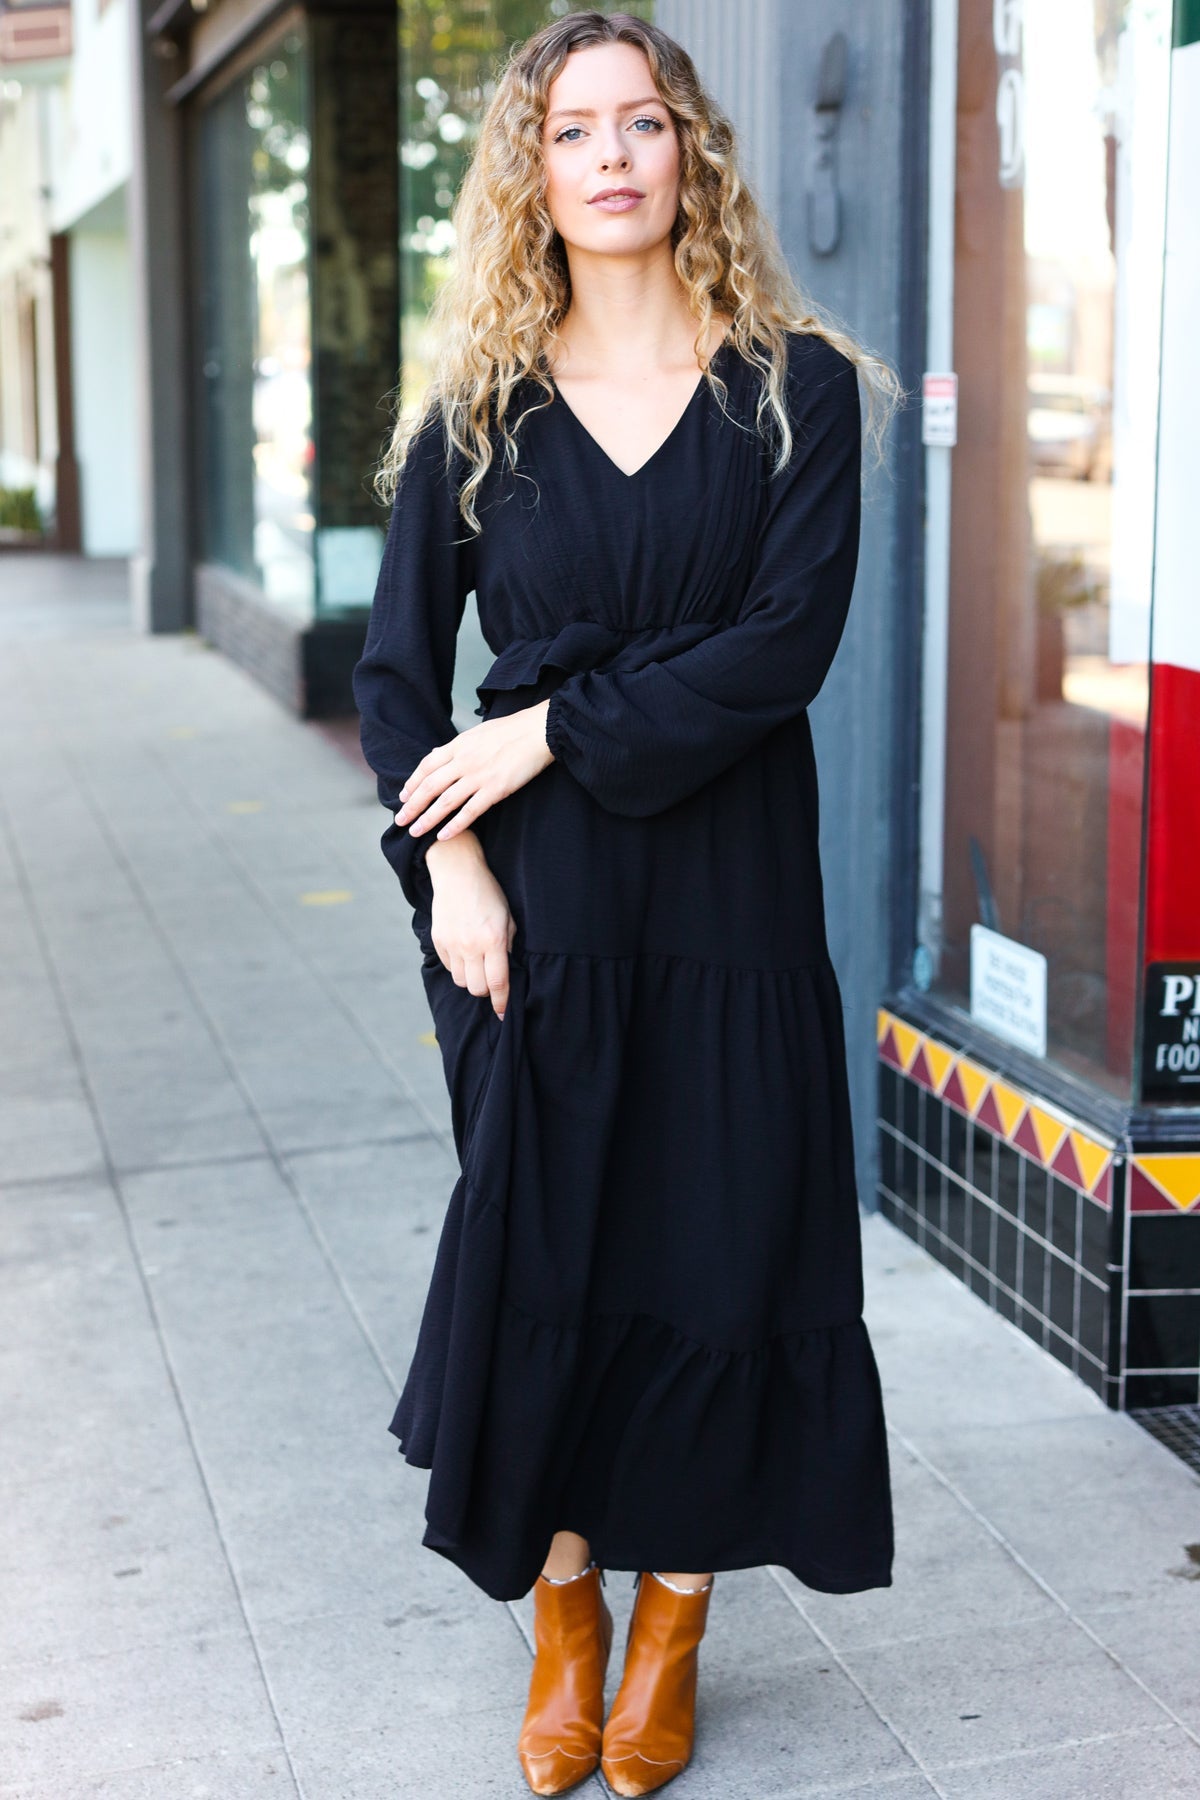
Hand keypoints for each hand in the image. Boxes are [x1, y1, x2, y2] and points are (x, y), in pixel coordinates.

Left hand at [395, 700, 553, 842]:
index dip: (412, 783)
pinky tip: (443, 836)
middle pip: (430, 786)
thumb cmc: (512, 730)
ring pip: (445, 801)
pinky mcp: (495, 789)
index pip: (427, 766)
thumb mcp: (478, 732)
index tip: (404, 797)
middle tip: (400, 820)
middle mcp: (464, 761)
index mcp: (459, 745)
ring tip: (415, 832)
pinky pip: (470, 811)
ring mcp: (479, 776)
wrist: (538, 730)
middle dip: (412, 805)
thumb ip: (458, 746)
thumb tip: (439, 752)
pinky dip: (455, 826)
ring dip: (427, 819)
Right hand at [423, 832, 515, 1018]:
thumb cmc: (489, 893)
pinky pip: (448, 967)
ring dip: (470, 979)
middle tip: (491, 979)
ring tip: (477, 965)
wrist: (457, 872)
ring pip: (460, 981)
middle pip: (477, 988)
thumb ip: (508, 946)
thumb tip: (506, 972)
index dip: (502, 1002)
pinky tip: (464, 953)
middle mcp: (471, 945)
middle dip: (486, 989)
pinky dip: (457, 966)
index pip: (498, 982)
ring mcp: (452, 944)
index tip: (503, 1014)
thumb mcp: (508, 918)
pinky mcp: (438, 940)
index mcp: (493, 940)